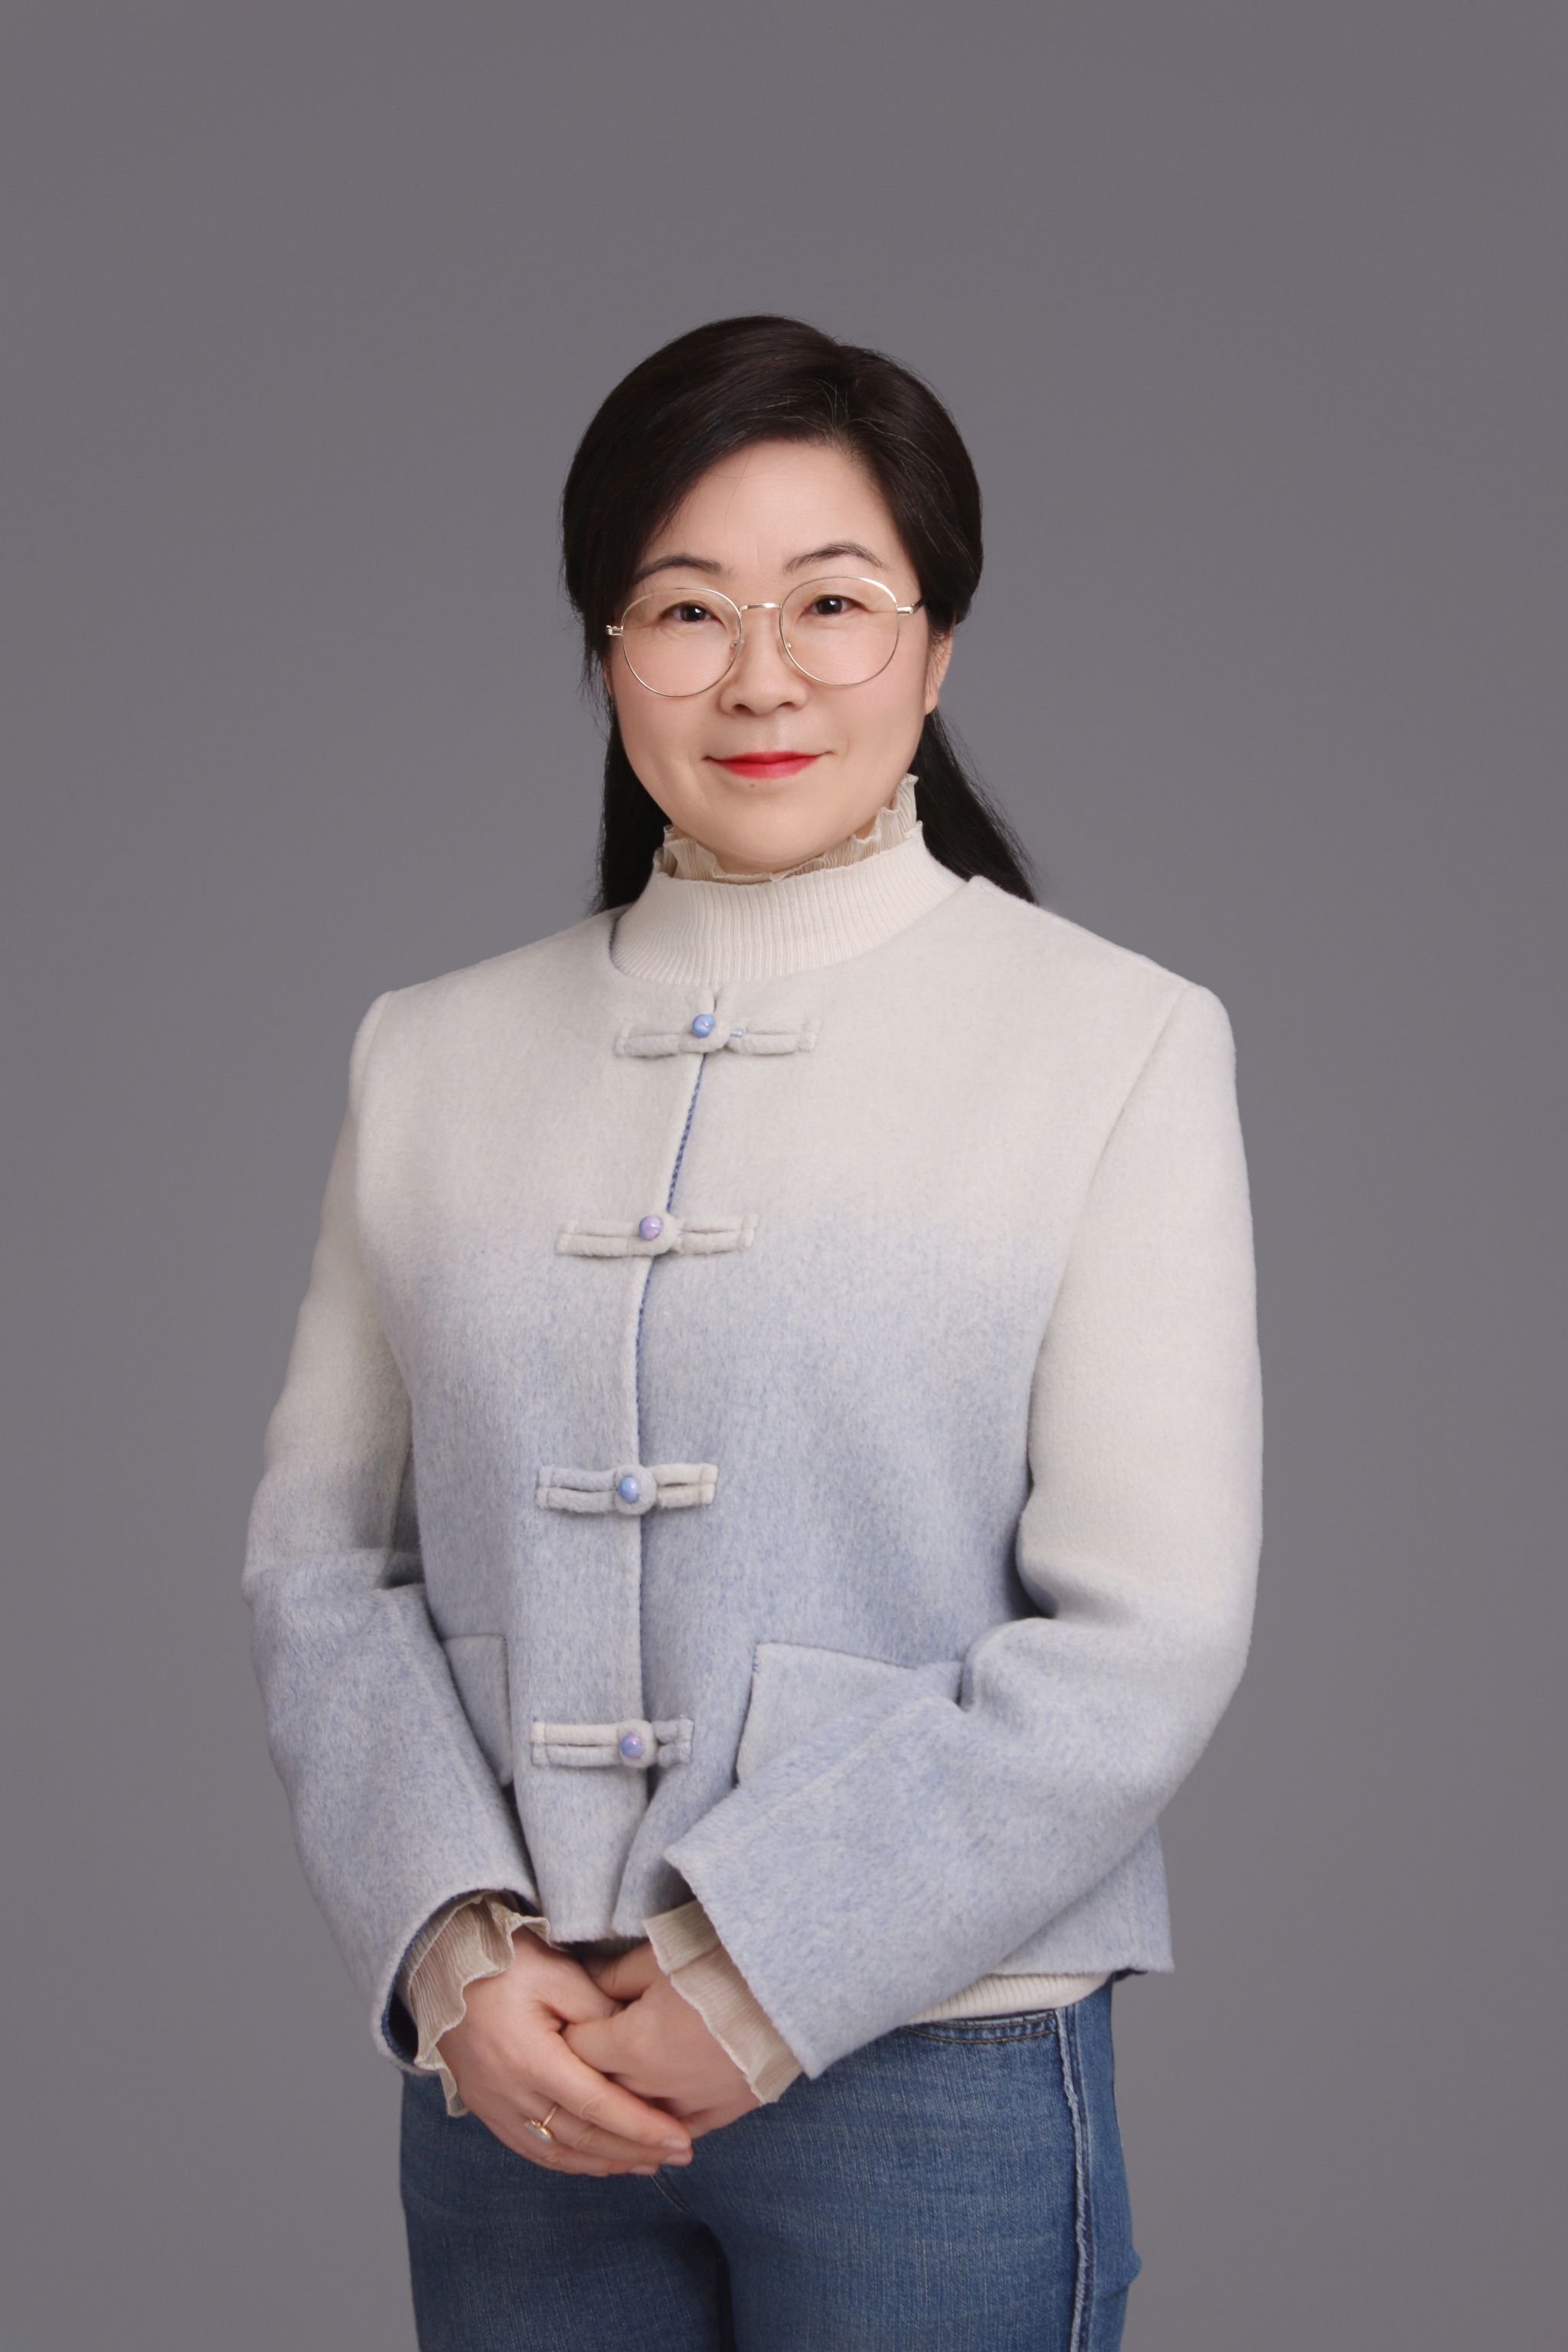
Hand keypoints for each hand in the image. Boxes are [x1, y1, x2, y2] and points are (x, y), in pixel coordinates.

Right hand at [435, 1926, 695, 2175]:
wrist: (442, 1966)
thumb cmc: (504, 1962)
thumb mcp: (557, 1973)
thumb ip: (599, 2012)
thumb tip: (637, 2047)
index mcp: (529, 2058)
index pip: (595, 2104)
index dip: (640, 2126)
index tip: (679, 2137)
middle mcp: (509, 2093)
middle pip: (581, 2137)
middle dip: (634, 2150)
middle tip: (680, 2154)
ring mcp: (494, 2106)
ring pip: (558, 2152)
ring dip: (607, 2162)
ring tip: (649, 2163)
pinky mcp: (488, 2109)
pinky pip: (534, 2149)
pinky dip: (572, 2161)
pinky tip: (600, 2160)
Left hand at [563, 1939, 763, 2138]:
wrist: (790, 1982)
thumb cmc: (720, 1961)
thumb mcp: (658, 1957)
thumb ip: (615, 1976)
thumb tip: (586, 1984)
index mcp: (632, 2044)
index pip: (579, 2051)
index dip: (570, 2036)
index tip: (563, 2027)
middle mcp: (655, 2084)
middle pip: (605, 2090)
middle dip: (590, 2074)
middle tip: (583, 2059)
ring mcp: (692, 2102)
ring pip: (642, 2118)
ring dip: (626, 2108)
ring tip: (615, 2095)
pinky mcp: (727, 2108)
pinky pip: (684, 2130)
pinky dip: (666, 2129)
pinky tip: (658, 2129)